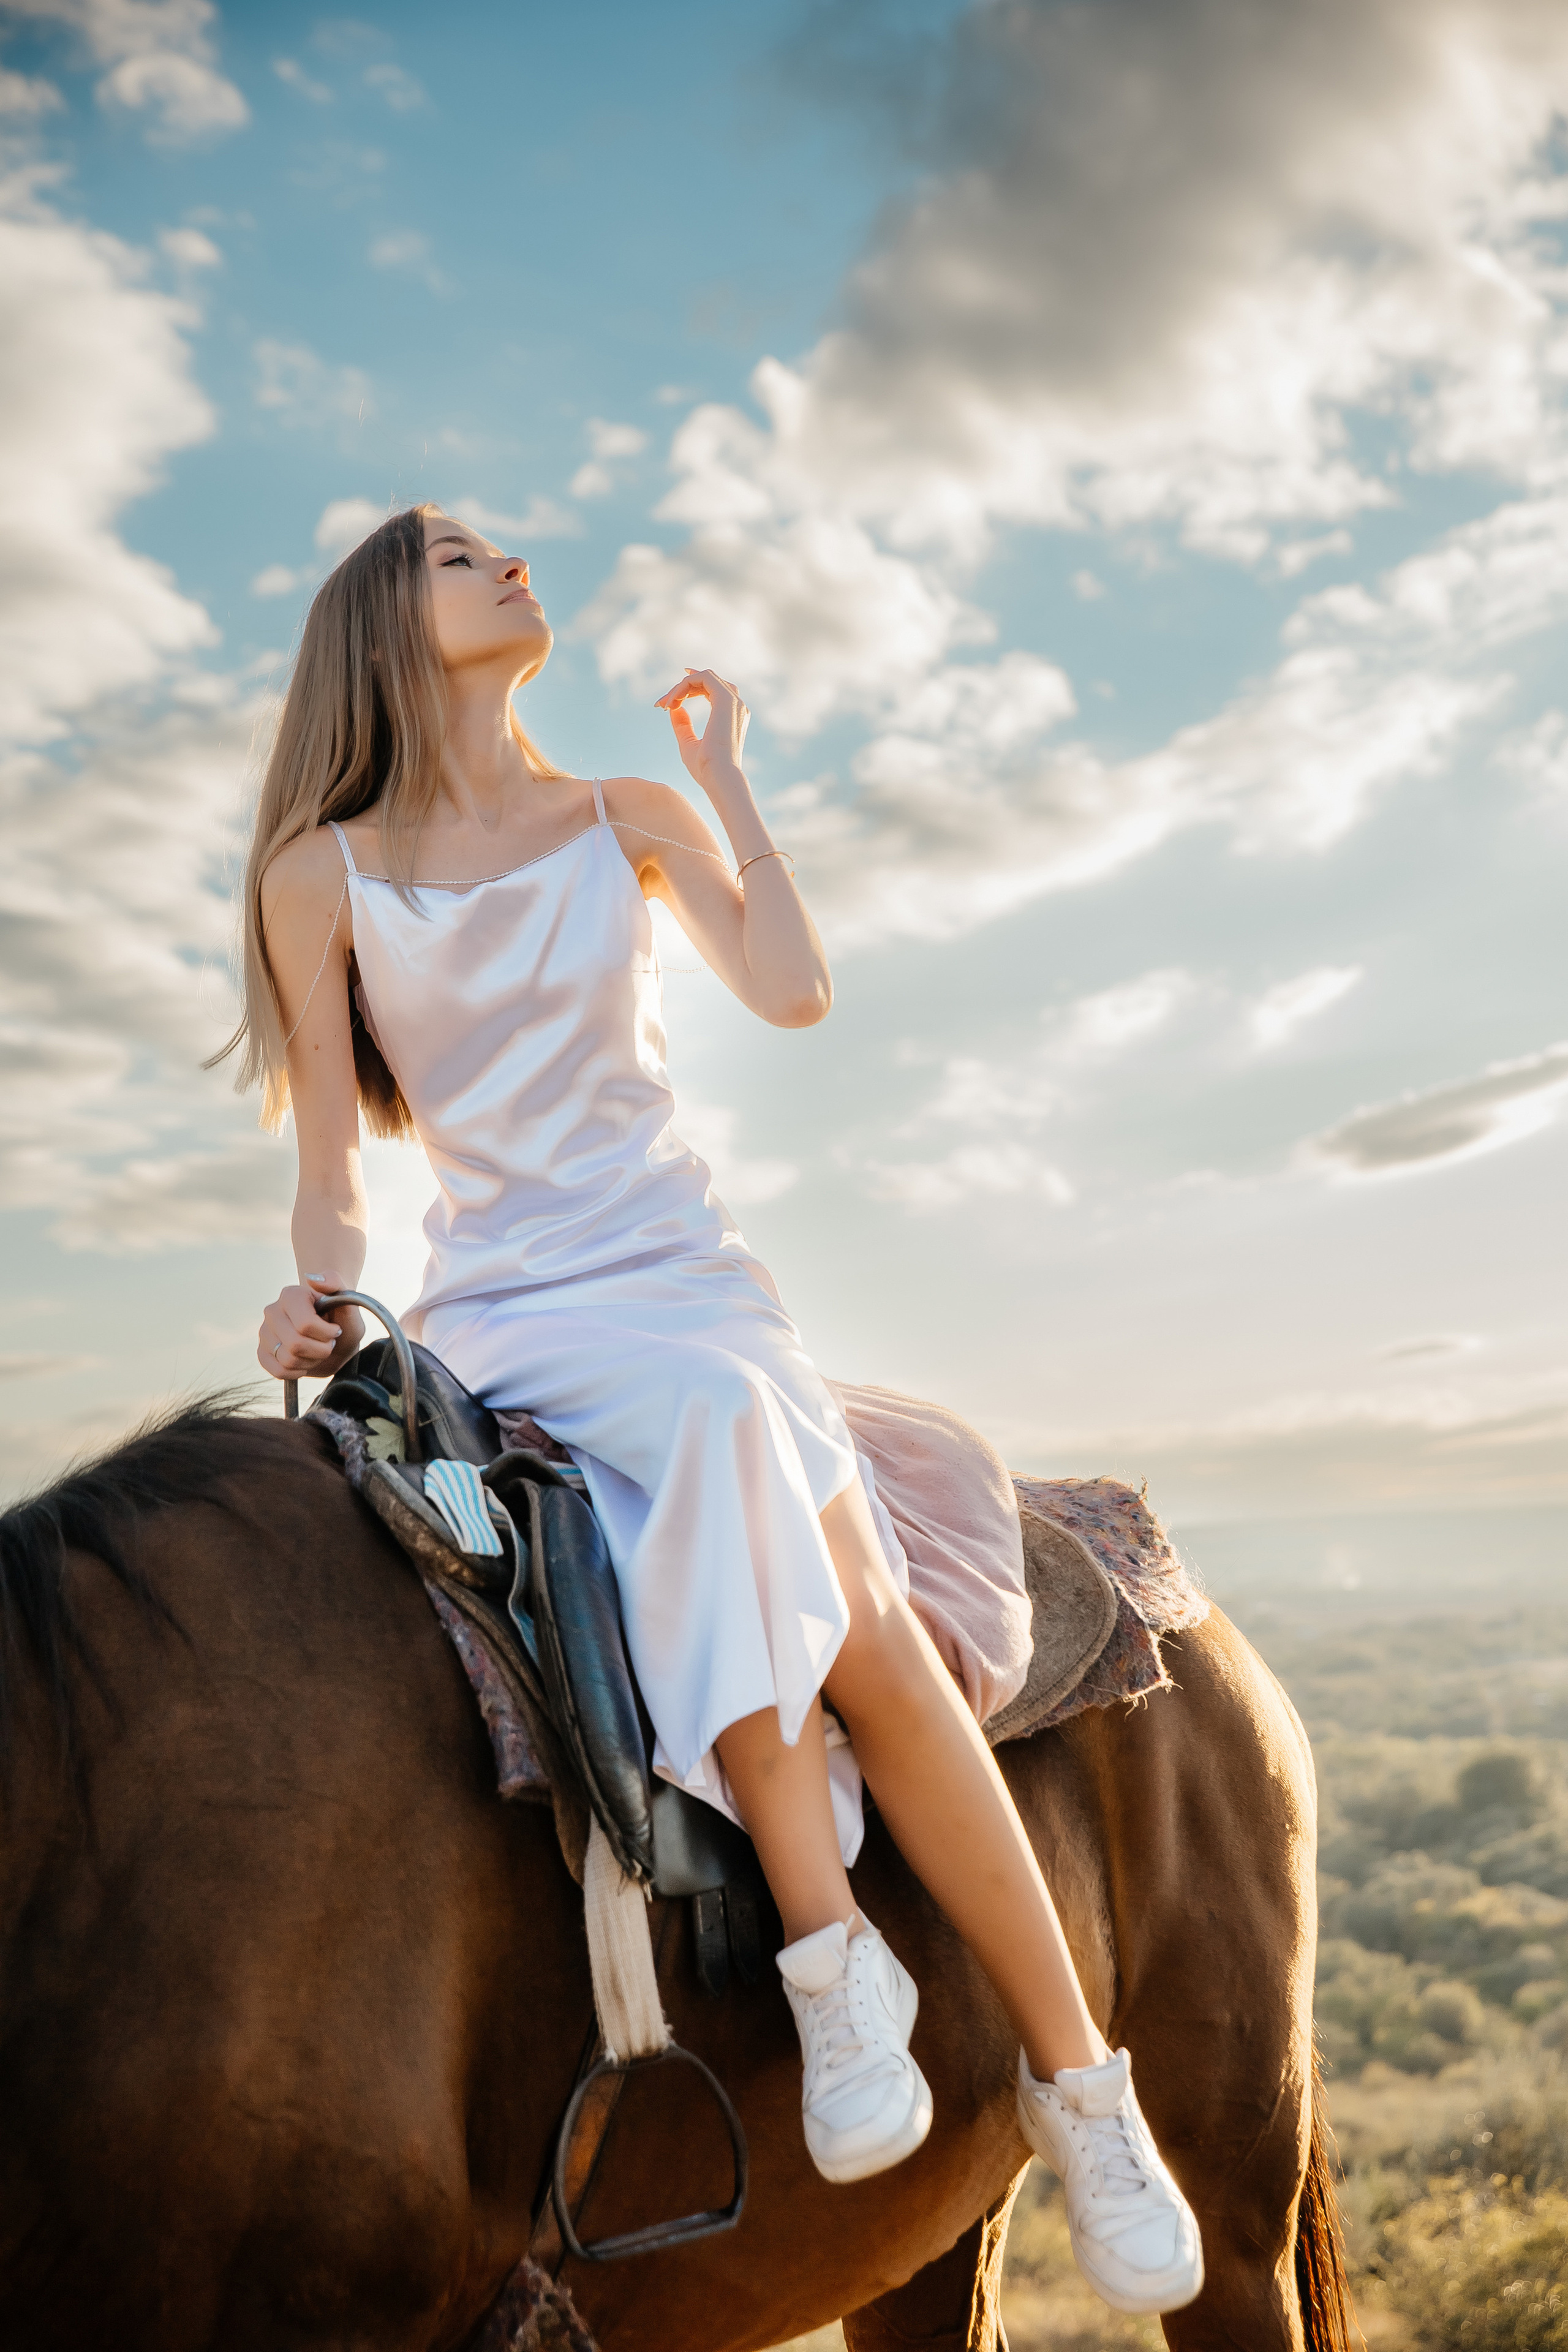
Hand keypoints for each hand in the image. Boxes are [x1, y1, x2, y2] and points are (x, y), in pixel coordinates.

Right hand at [258, 1275, 363, 1381]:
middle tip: (328, 1343)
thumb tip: (312, 1279)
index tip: (335, 1330)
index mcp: (291, 1295)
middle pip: (296, 1344)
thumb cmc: (342, 1321)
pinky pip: (278, 1371)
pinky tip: (305, 1361)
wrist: (336, 1339)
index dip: (326, 1334)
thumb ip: (335, 1283)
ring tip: (316, 1351)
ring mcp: (265, 1332)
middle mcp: (273, 1311)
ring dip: (310, 1361)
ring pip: (287, 1360)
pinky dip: (297, 1372)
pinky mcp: (262, 1353)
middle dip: (320, 1350)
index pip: (305, 1324)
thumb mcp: (348, 1303)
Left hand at [655, 667, 749, 795]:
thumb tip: (674, 708)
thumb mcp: (688, 744)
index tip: (666, 705)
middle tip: (661, 704)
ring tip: (666, 704)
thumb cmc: (706, 770)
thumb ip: (683, 725)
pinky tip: (673, 702)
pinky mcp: (726, 699)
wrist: (719, 778)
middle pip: (707, 682)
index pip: (711, 690)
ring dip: (681, 686)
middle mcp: (736, 707)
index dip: (687, 691)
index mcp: (731, 717)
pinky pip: (703, 678)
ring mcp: (733, 702)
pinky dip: (684, 685)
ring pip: (705, 676)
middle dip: (681, 688)